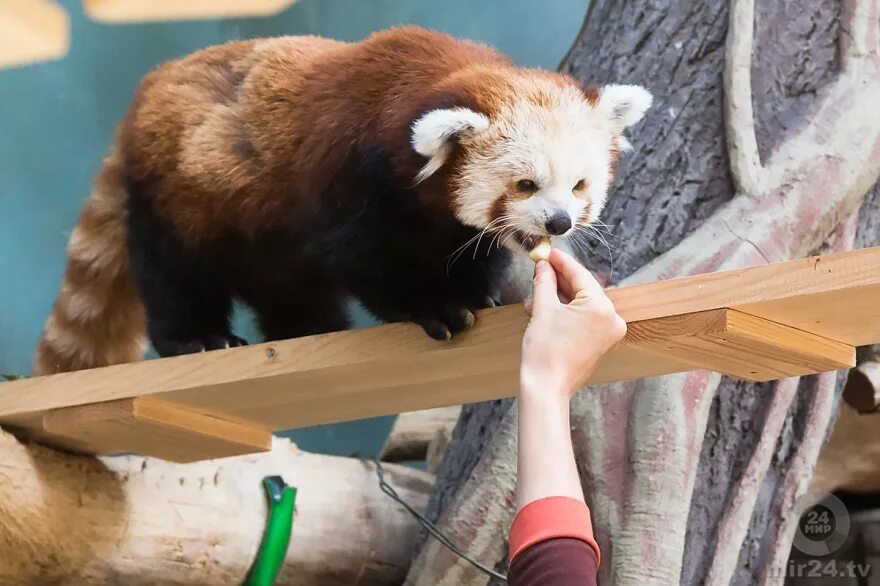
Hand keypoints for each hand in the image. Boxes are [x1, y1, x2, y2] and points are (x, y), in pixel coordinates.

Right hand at [520, 249, 625, 397]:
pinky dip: (566, 312)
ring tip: (537, 291)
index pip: (580, 275)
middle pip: (582, 289)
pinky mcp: (600, 343)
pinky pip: (583, 318)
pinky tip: (544, 307)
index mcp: (602, 308)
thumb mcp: (542, 309)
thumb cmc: (545, 353)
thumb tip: (543, 267)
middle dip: (559, 280)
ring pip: (581, 304)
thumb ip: (545, 282)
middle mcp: (611, 319)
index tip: (549, 252)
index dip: (561, 262)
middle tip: (541, 268)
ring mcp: (608, 333)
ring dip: (559, 296)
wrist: (546, 388)